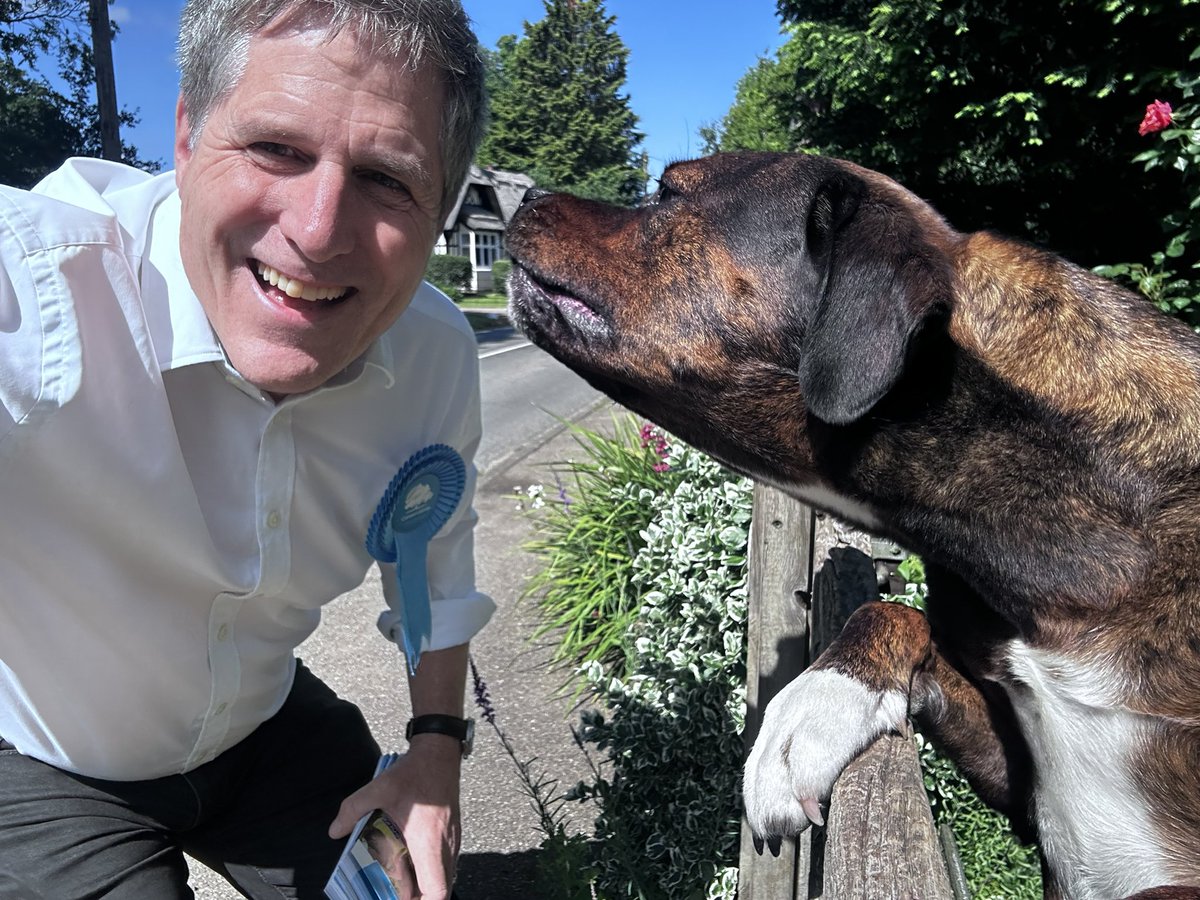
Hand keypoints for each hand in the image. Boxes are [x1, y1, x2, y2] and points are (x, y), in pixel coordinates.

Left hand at [329, 741, 461, 898]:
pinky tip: (416, 862)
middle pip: (443, 887)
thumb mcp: (379, 788)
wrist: (440, 752)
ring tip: (406, 885)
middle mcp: (445, 844)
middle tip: (401, 896)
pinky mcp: (454, 830)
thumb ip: (353, 810)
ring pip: (447, 874)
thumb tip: (335, 831)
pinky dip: (435, 870)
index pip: (437, 889)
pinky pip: (449, 860)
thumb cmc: (415, 772)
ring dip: (430, 884)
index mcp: (428, 841)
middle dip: (423, 898)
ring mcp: (453, 837)